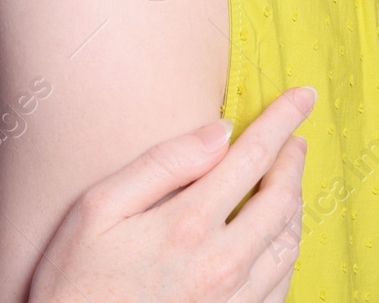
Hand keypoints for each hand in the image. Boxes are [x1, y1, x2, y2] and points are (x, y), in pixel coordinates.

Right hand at [25, 86, 313, 302]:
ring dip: (295, 203)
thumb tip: (219, 131)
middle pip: (282, 200)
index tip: (303, 96)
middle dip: (294, 160)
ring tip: (289, 180)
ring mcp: (235, 301)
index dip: (282, 121)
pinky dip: (288, 249)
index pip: (252, 157)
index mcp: (188, 224)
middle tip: (296, 136)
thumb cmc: (74, 280)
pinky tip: (277, 238)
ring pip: (289, 243)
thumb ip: (161, 165)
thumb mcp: (96, 210)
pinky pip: (283, 283)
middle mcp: (223, 264)